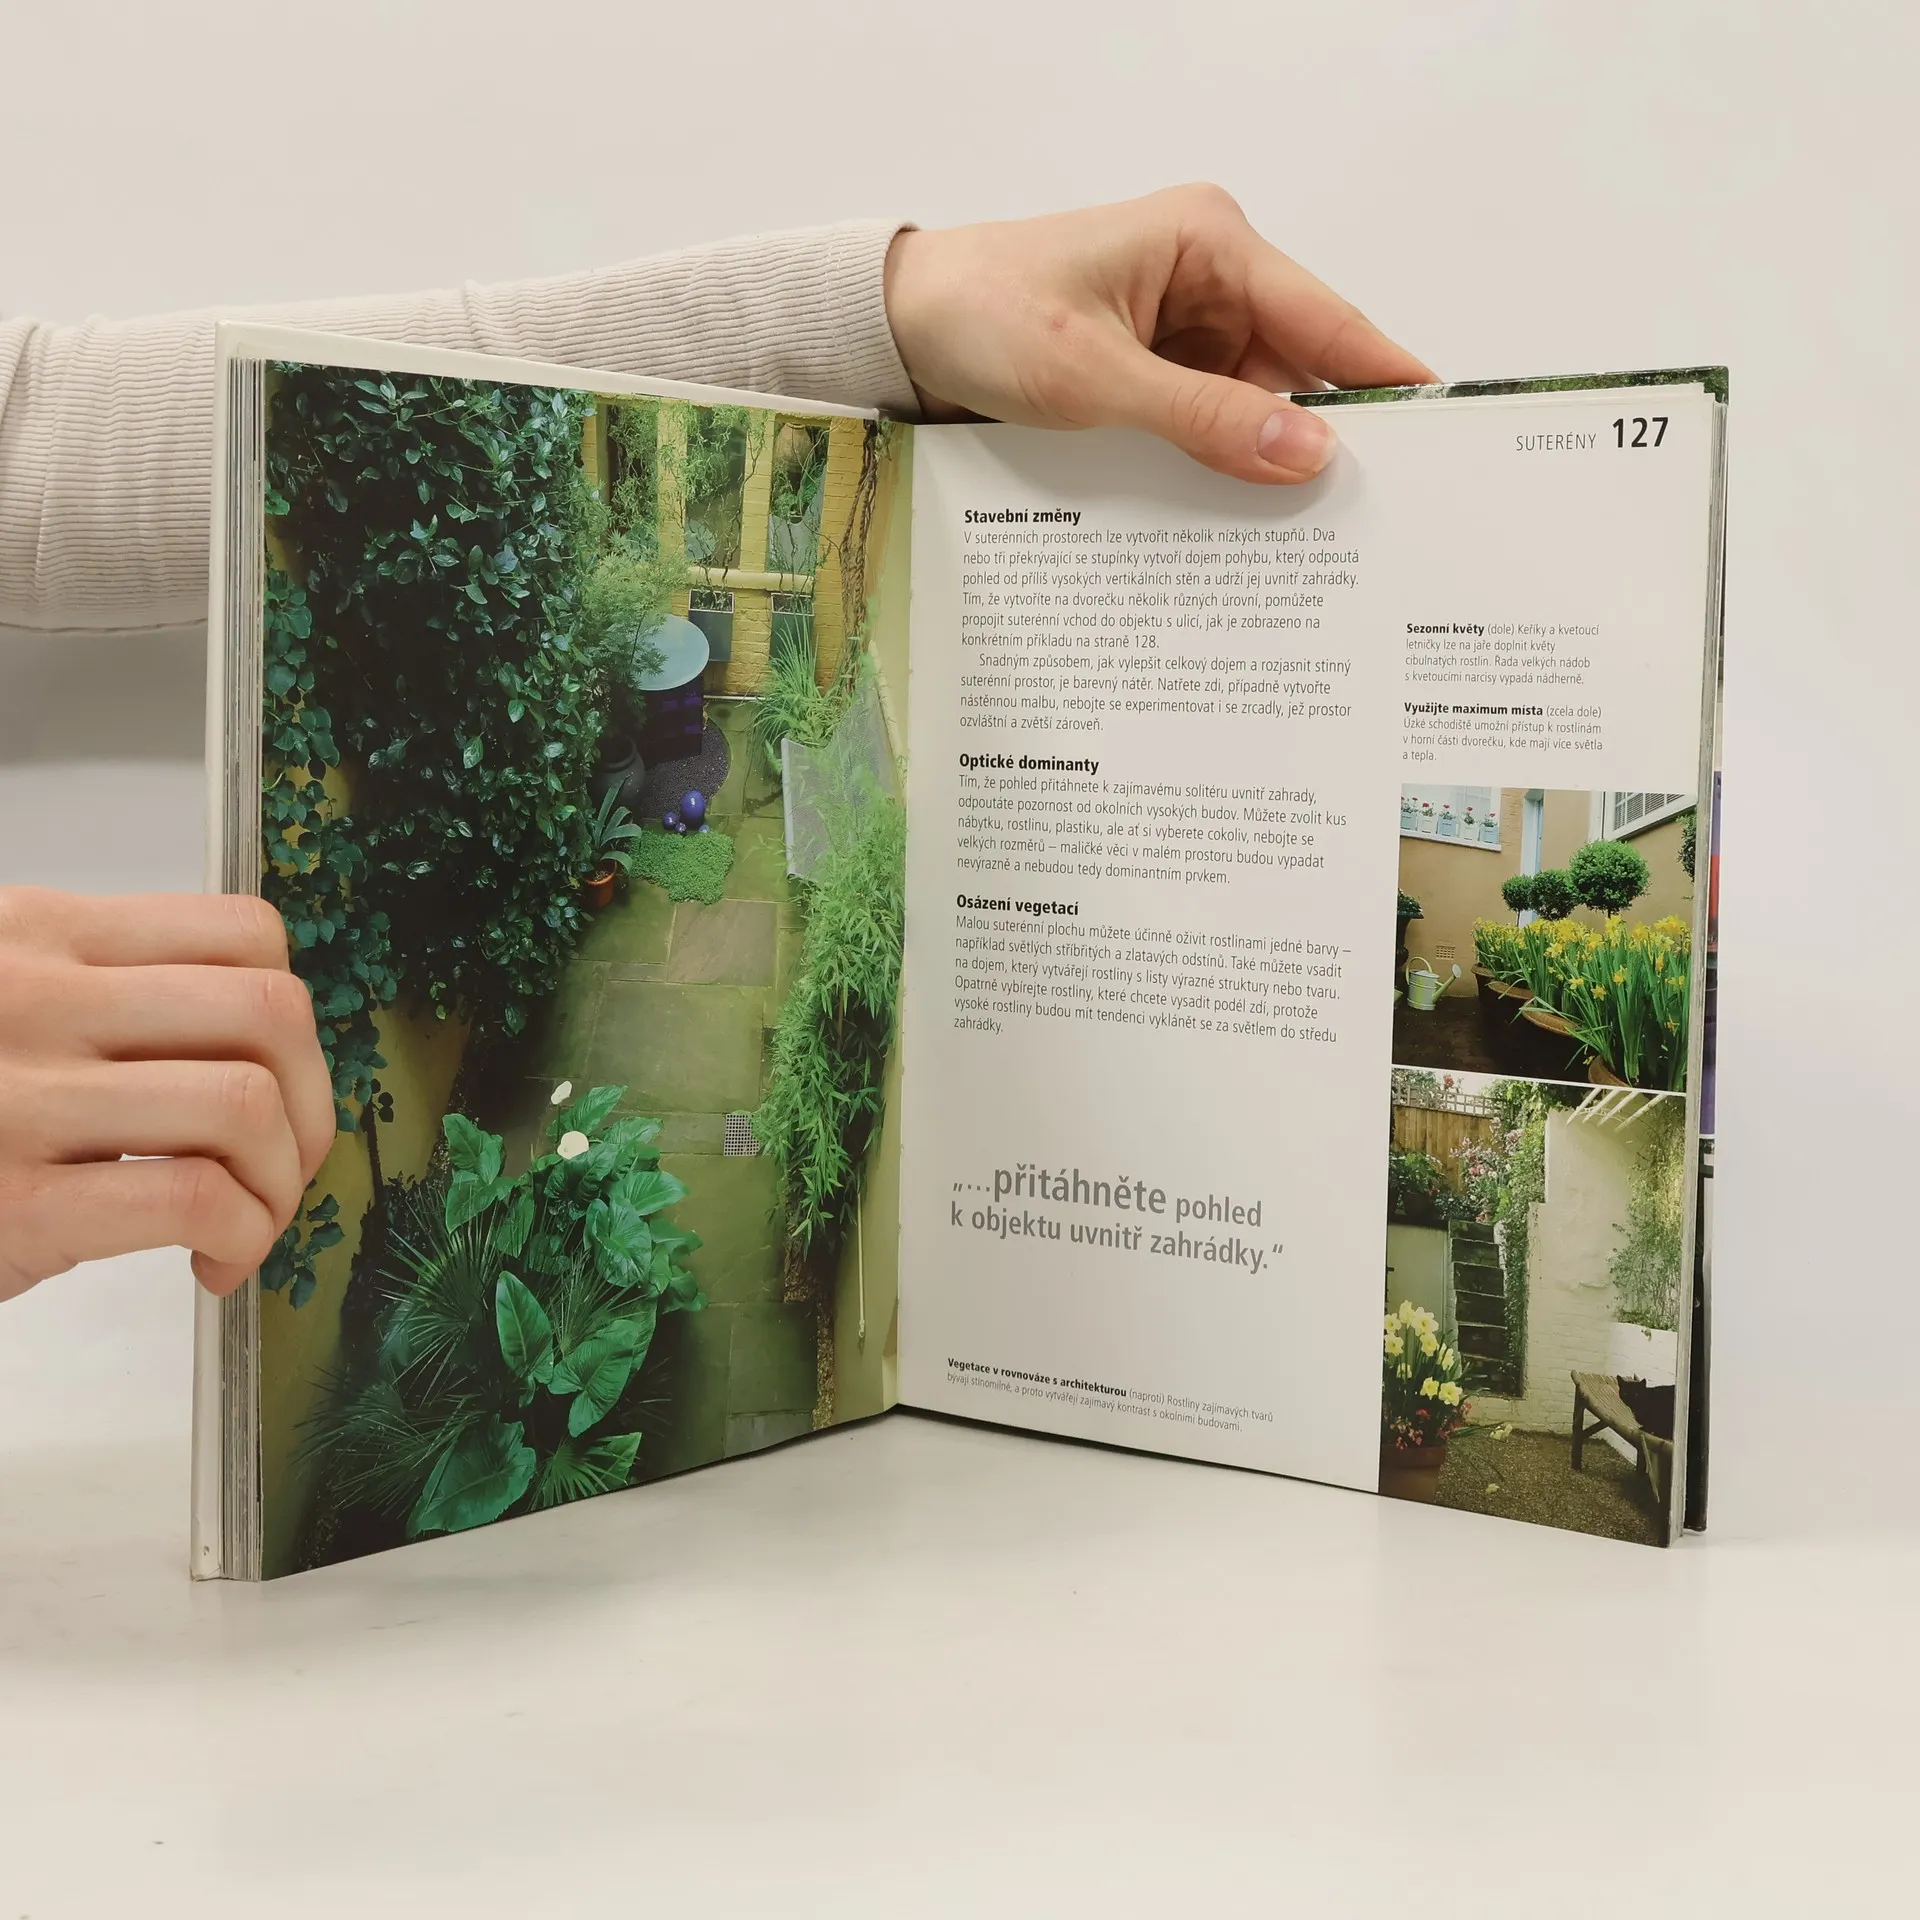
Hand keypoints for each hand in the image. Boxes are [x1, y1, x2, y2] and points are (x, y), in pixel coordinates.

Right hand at [0, 889, 334, 1301]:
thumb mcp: (12, 1013)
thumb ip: (113, 1001)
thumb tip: (269, 1047)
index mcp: (40, 933)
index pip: (244, 933)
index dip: (295, 1019)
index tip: (280, 1083)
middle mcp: (30, 996)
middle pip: (268, 1011)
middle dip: (311, 1102)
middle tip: (282, 1166)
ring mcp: (20, 1097)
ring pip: (244, 1104)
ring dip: (280, 1181)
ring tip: (246, 1221)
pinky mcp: (15, 1203)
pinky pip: (196, 1198)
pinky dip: (242, 1237)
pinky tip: (212, 1262)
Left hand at [884, 183, 1435, 483]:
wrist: (901, 327)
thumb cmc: (984, 316)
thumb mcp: (1096, 376)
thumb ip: (1205, 417)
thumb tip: (1308, 453)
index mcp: (1209, 242)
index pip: (1323, 317)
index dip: (1383, 377)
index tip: (1442, 427)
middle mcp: (1210, 277)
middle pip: (1299, 366)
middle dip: (1326, 434)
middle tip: (1378, 511)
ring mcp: (1184, 326)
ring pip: (1258, 403)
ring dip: (1268, 459)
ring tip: (1312, 532)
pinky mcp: (1157, 369)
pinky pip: (1213, 420)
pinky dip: (1224, 462)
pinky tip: (1243, 513)